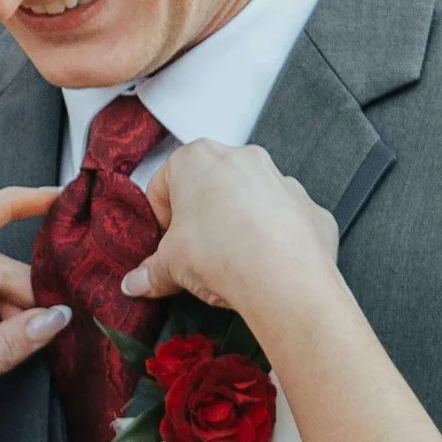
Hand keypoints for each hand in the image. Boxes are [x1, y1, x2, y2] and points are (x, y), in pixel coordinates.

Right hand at [124, 141, 338, 321]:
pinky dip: (274, 236)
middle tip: (195, 252)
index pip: (164, 184)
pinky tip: (265, 264)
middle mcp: (240, 158)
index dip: (160, 218)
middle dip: (201, 217)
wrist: (285, 279)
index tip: (165, 243)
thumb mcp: (172, 266)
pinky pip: (283, 217)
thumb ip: (151, 272)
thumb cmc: (222, 255)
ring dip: (238, 223)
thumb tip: (135, 283)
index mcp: (197, 159)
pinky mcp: (307, 205)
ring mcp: (279, 178)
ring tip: (232, 261)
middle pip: (209, 186)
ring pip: (248, 198)